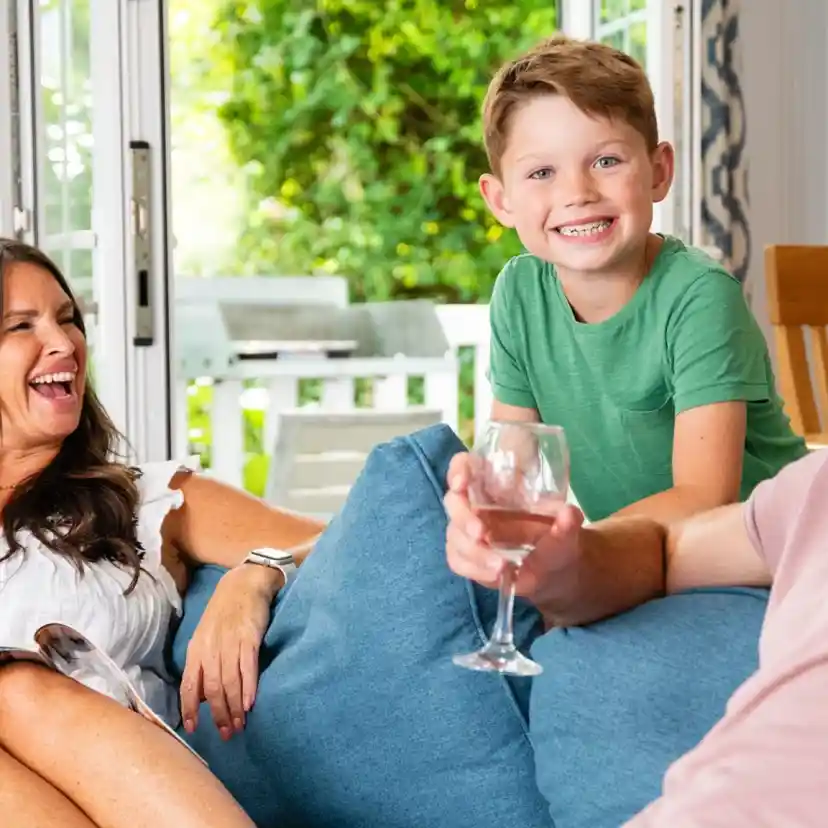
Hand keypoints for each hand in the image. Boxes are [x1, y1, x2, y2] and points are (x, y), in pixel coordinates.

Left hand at [180, 564, 280, 739]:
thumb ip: (203, 663)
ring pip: (229, 682)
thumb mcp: (207, 636)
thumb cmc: (225, 612)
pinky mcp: (249, 637)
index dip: (190, 709)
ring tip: (240, 724)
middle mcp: (210, 648)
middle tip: (227, 734)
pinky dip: (248, 687)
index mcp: (197, 649)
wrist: (244, 583)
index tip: (194, 729)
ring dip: (234, 707)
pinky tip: (249, 703)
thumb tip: (201, 695)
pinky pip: (247, 667)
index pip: (188, 685)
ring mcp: (230, 642)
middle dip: (218, 714)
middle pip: (211, 689)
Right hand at [444, 453, 584, 603]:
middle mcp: (474, 503)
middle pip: (453, 502)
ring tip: (501, 567)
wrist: (554, 570)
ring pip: (454, 535)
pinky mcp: (465, 555)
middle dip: (464, 518)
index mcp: (494, 483)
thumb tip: (569, 514)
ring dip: (474, 552)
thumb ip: (568, 523)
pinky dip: (475, 569)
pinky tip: (496, 576)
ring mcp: (466, 530)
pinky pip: (457, 560)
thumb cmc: (555, 537)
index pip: (464, 465)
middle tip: (481, 533)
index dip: (458, 470)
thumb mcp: (567, 530)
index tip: (462, 483)